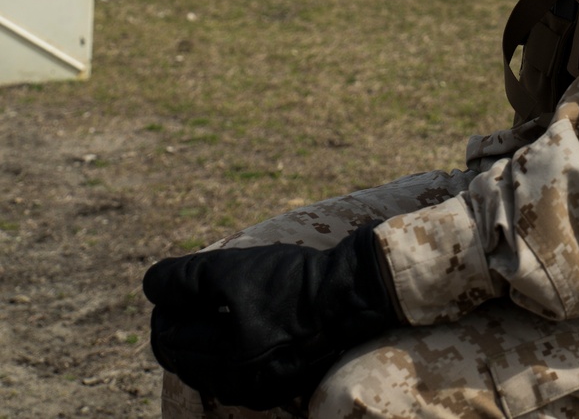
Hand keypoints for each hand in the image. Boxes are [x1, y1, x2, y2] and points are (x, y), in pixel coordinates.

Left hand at [143, 223, 395, 409]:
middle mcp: (239, 383)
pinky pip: (230, 376)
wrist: (347, 296)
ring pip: (204, 370)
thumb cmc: (291, 279)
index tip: (170, 287)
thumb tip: (151, 287)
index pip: (167, 338)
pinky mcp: (275, 387)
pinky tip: (229, 331)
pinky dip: (220, 354)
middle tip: (181, 297)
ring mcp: (258, 389)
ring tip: (204, 311)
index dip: (163, 309)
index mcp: (226, 356)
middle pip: (183, 358)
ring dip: (195, 342)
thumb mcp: (234, 268)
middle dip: (174, 327)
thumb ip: (185, 278)